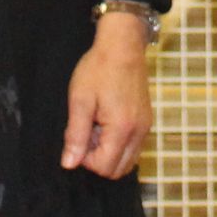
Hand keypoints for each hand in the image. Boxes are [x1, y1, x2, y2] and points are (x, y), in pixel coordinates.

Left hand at [61, 15, 152, 178]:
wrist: (122, 45)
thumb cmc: (98, 68)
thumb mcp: (80, 100)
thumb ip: (75, 135)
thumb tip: (69, 164)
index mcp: (122, 128)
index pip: (104, 167)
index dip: (85, 159)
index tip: (78, 136)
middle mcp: (139, 132)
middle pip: (118, 170)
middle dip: (98, 159)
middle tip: (87, 133)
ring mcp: (145, 127)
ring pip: (128, 162)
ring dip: (109, 153)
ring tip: (97, 128)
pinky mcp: (147, 121)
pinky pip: (134, 148)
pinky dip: (119, 145)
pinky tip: (107, 123)